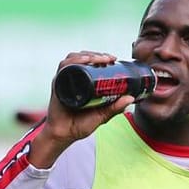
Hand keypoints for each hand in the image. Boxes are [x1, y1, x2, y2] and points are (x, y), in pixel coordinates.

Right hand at [28, 52, 138, 168]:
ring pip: (74, 58)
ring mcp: (65, 79)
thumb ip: (115, 108)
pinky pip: (63, 66)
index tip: (113, 58)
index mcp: (84, 83)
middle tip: (109, 58)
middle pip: (83, 57)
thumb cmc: (80, 125)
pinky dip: (74, 60)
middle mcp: (74, 78)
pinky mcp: (58, 83)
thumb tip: (130, 99)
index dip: (102, 57)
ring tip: (99, 59)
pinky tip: (84, 60)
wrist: (64, 134)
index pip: (91, 63)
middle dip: (97, 54)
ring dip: (87, 55)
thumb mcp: (102, 116)